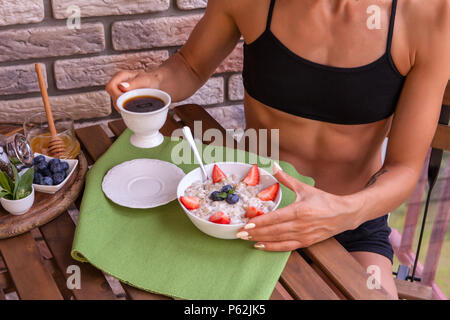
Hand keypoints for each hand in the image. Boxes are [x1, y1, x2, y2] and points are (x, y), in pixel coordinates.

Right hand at [106, 70, 160, 110]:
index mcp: (121, 76)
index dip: (116, 95)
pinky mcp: (123, 100)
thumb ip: (134, 83)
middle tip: (136, 103)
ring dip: (126, 107)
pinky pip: (122, 108)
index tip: (128, 98)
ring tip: (138, 104)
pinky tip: (136, 107)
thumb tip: (121, 87)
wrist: (156, 84)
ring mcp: (119, 93)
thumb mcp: (144, 80)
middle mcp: (118, 84)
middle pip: (113, 97)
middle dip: (123, 102)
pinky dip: (128, 109)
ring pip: (116, 104)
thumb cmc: (151, 80)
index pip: (110, 87)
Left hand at [236, 163, 360, 250]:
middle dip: (255, 232)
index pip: (275, 217)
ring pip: (277, 239)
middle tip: (240, 233)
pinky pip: (286, 247)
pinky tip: (260, 245)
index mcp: (299, 210)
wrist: (345, 214)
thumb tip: (274, 165)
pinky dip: (272, 247)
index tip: (247, 222)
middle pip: (273, 230)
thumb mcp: (304, 188)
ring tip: (246, 238)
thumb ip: (286, 179)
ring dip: (261, 239)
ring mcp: (303, 235)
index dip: (260, 221)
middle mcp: (300, 225)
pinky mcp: (306, 242)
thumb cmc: (324, 200)